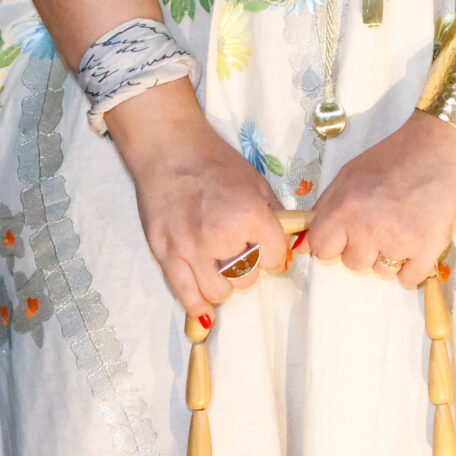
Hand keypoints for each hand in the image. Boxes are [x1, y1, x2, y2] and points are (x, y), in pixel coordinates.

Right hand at [103, 78, 291, 329]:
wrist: (170, 151)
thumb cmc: (215, 163)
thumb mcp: (256, 183)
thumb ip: (273, 215)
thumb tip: (288, 243)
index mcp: (250, 214)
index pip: (276, 257)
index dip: (274, 255)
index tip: (267, 249)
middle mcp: (222, 235)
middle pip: (248, 278)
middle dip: (248, 269)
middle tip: (240, 255)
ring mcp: (192, 248)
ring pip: (220, 292)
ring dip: (225, 285)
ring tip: (221, 270)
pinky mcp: (167, 255)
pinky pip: (186, 295)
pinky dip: (198, 304)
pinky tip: (205, 302)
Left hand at [303, 111, 455, 287]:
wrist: (440, 148)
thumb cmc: (392, 158)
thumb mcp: (349, 174)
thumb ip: (324, 209)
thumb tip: (304, 245)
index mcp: (345, 208)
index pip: (321, 249)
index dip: (334, 240)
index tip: (347, 231)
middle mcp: (368, 229)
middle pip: (352, 263)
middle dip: (364, 246)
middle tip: (382, 221)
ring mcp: (399, 242)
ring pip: (381, 272)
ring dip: (389, 255)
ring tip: (403, 225)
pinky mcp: (427, 249)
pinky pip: (409, 279)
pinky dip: (412, 266)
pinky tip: (416, 241)